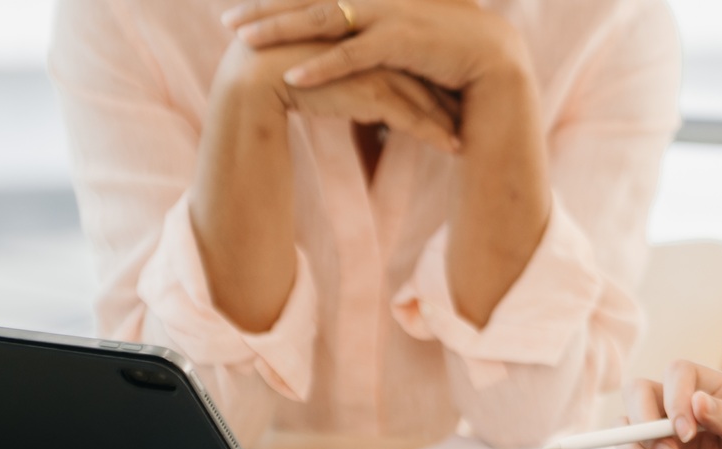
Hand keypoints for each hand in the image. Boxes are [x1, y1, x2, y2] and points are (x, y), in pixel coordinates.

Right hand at [212, 39, 459, 153]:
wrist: (250, 88)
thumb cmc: (279, 80)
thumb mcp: (323, 69)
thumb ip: (347, 67)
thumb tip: (370, 83)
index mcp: (358, 28)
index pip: (404, 52)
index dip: (428, 73)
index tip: (452, 91)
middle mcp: (369, 38)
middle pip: (418, 67)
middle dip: (445, 92)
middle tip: (472, 112)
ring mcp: (370, 61)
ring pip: (419, 91)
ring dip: (446, 116)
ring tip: (466, 136)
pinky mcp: (366, 86)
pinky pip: (408, 113)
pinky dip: (433, 132)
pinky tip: (453, 148)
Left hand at [223, 0, 524, 93]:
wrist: (496, 60)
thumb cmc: (452, 56)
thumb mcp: (405, 43)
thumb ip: (374, 40)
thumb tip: (346, 51)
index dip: (280, 2)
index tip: (244, 12)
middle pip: (310, 1)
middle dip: (266, 11)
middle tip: (228, 23)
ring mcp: (389, 14)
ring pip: (322, 20)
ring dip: (281, 30)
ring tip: (245, 43)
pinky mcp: (401, 41)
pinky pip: (351, 54)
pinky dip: (321, 66)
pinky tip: (291, 78)